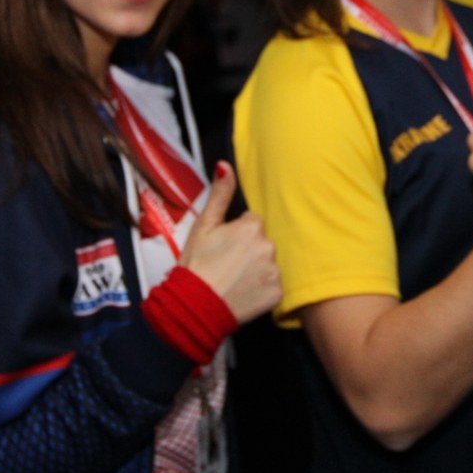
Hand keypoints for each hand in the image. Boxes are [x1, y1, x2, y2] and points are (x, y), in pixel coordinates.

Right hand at [177, 163, 282, 324]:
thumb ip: (220, 195)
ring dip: (255, 268)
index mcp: (252, 227)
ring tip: (233, 278)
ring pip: (268, 263)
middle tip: (226, 264)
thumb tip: (225, 167)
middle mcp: (269, 246)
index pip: (251, 223)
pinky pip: (272, 285)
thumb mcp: (203, 226)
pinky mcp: (277, 293)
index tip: (223, 247)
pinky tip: (243, 291)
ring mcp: (275, 271)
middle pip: (261, 242)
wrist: (195, 306)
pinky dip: (260, 288)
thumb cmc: (196, 265)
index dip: (235, 234)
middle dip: (247, 250)